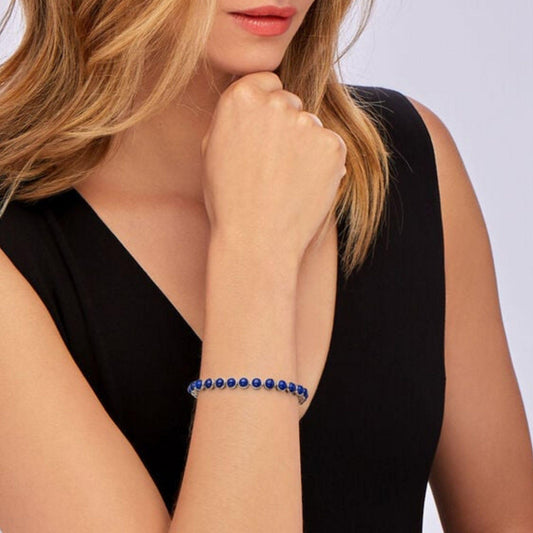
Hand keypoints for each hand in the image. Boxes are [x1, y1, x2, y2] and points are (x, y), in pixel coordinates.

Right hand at [200, 71, 346, 264]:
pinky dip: (324, 164)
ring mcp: (307, 123)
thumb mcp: (214, 150)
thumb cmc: (229, 200)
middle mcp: (275, 103)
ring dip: (305, 147)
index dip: (266, 108)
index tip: (264, 132)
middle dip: (286, 126)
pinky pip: (330, 146)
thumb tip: (254, 103)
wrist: (256, 240)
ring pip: (311, 126)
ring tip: (287, 182)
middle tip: (274, 164)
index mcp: (241, 98)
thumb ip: (234, 118)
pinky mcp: (332, 145)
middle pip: (290, 103)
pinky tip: (305, 187)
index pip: (267, 83)